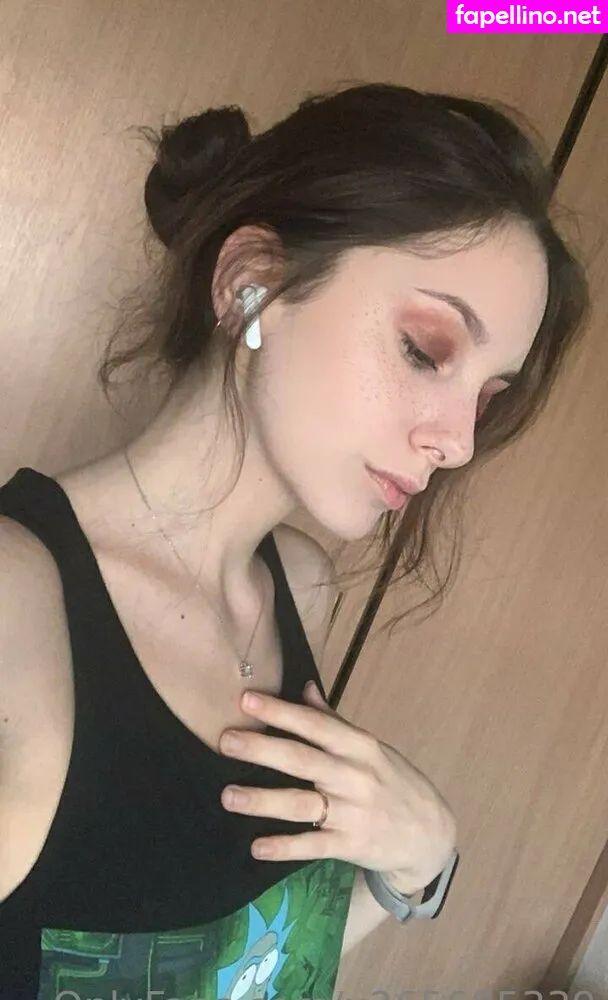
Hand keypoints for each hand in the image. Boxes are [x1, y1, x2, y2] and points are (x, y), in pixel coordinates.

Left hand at [219, 681, 456, 890]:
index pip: (315, 724)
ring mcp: (352, 812)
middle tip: (226, 741)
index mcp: (358, 746)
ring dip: (263, 801)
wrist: (430, 834)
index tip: (247, 700)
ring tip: (229, 796)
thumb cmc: (395, 783)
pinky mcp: (350, 846)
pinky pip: (313, 846)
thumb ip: (334, 721)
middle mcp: (354, 776)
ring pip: (302, 804)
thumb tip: (304, 687)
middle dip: (262, 749)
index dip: (281, 712)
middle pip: (302, 760)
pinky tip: (257, 847)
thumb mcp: (370, 748)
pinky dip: (285, 847)